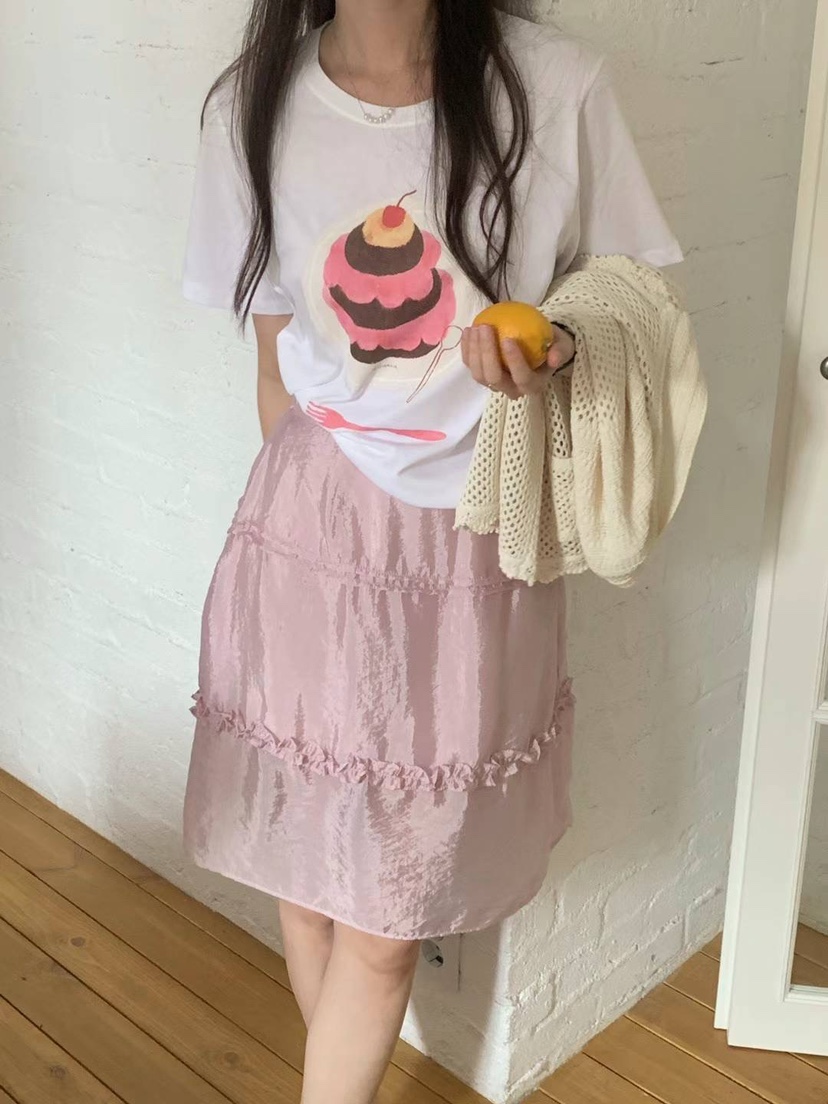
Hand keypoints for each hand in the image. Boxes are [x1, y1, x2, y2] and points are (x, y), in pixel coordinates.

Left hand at [460, 323, 574, 399]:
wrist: (539, 351)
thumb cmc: (550, 347)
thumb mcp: (562, 346)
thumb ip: (560, 350)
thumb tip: (554, 358)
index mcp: (532, 385)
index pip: (522, 378)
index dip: (514, 361)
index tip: (508, 339)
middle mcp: (511, 390)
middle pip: (494, 378)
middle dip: (487, 353)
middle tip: (486, 327)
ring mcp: (495, 385)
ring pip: (479, 374)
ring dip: (474, 351)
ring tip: (475, 327)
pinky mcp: (483, 376)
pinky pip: (471, 365)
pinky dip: (467, 349)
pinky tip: (468, 331)